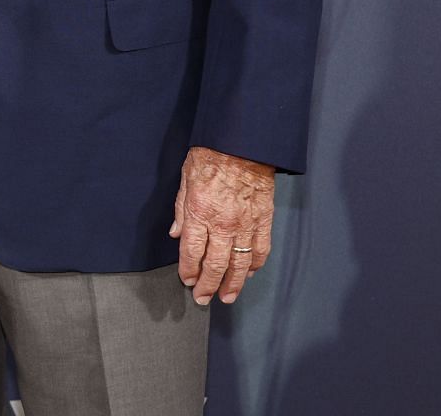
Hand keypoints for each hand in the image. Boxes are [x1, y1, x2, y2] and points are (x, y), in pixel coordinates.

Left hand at [170, 145, 274, 306]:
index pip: (192, 253)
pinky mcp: (264, 220)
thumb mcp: (185, 179)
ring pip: (240, 264)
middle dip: (208, 285)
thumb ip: (181, 210)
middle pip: (215, 265)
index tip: (187, 280)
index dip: (189, 271)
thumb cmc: (212, 155)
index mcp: (200, 213)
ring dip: (233, 284)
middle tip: (204, 298)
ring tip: (227, 297)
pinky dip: (256, 265)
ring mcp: (246, 224)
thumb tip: (176, 233)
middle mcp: (223, 224)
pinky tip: (250, 273)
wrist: (243, 142)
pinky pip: (261, 250)